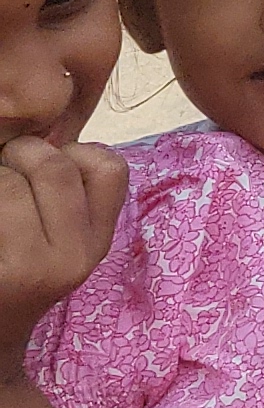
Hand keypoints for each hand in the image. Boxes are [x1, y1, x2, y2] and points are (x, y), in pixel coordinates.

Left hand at [0, 137, 129, 358]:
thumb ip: (68, 193)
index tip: (47, 176)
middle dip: (20, 156)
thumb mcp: (62, 245)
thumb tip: (41, 130)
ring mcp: (22, 268)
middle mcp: (67, 259)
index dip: (74, 155)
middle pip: (51, 165)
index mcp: (94, 246)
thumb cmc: (16, 277)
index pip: (108, 167)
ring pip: (6, 181)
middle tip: (3, 174)